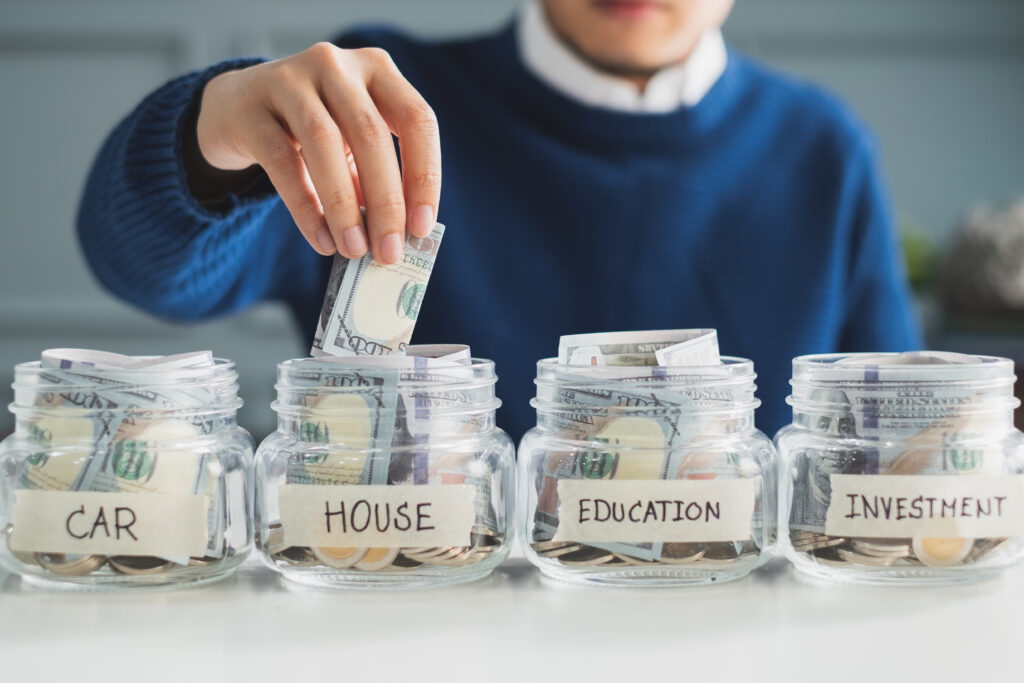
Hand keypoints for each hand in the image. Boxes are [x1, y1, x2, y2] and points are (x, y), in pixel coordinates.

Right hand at [195, 43, 440, 262]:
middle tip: (390, 252)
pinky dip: (305, 207)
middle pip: (371, 134)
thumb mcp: (351, 144)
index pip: (417, 119)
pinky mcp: (251, 108)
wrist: (237, 107)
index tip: (423, 228)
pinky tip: (322, 241)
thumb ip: (374, 180)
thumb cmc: (311, 131)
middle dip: (387, 202)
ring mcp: (290, 79)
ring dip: (345, 207)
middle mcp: (336, 65)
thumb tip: (399, 237)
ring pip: (326, 143)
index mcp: (377, 69)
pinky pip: (282, 161)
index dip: (424, 176)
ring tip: (354, 250)